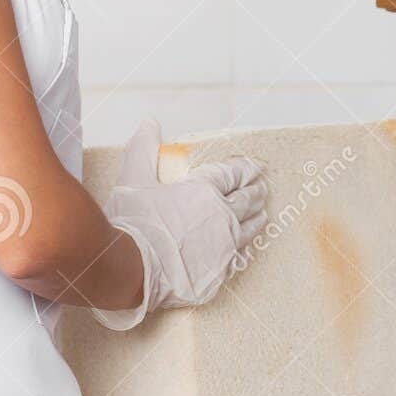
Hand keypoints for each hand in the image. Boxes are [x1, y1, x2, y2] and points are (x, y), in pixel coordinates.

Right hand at [91, 118, 267, 330]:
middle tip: (262, 186)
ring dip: (257, 217)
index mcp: (204, 191)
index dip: (246, 168)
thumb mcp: (134, 178)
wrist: (132, 270)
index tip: (255, 166)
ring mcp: (224, 247)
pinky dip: (245, 247)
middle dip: (257, 190)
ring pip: (250, 229)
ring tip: (262, 213)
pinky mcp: (220, 272)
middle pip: (248, 200)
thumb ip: (143, 148)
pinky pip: (240, 256)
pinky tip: (245, 246)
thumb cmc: (134, 223)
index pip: (234, 174)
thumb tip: (150, 122)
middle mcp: (222, 217)